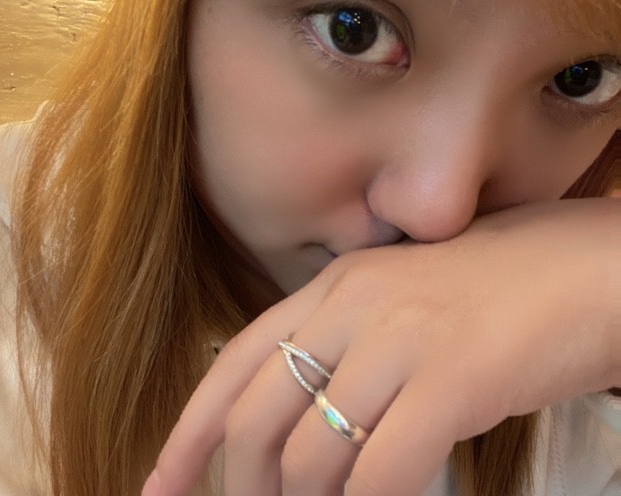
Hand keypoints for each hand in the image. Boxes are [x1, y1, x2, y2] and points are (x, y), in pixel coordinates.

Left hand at [142, 198, 619, 495]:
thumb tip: (315, 418)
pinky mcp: (452, 379)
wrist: (586, 264)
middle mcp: (355, 305)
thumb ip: (353, 343)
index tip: (160, 484)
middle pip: (257, 416)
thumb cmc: (501, 284)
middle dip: (242, 484)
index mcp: (336, 285)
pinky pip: (380, 471)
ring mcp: (401, 339)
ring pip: (312, 454)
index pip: (236, 361)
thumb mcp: (405, 299)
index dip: (189, 429)